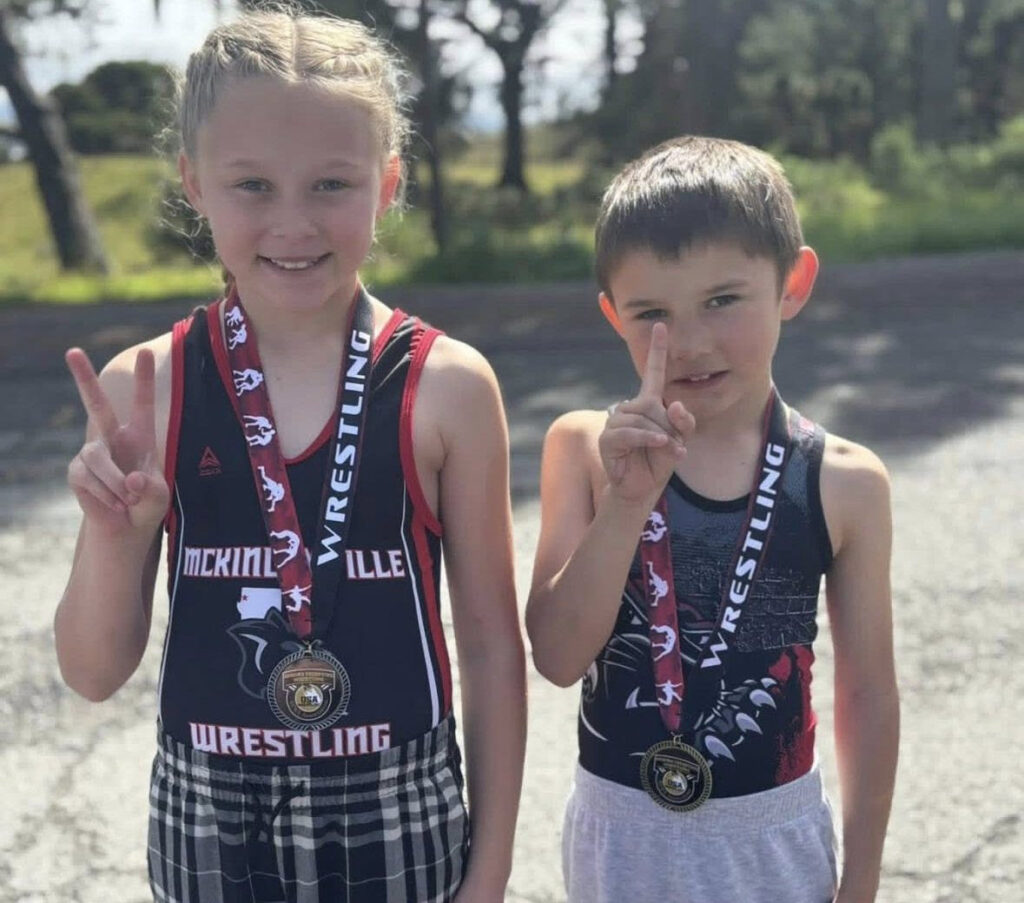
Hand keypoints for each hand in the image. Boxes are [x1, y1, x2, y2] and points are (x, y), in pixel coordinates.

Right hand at [65, 347, 168, 535]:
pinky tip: (116, 506)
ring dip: (114, 482)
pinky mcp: (77, 471)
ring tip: (128, 501)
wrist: (124, 527)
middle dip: (83, 378)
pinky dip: (105, 496)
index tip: (145, 351)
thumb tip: (133, 479)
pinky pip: (88, 478)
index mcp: (140, 435)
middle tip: (72, 350)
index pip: (143, 403)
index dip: (144, 379)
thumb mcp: (159, 498)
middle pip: (96, 404)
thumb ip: (152, 489)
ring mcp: (92, 453)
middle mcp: (113, 437)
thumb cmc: (147, 505)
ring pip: (97, 458)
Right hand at [599, 322, 694, 504]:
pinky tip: (659, 445)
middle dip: (668, 427)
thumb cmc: (659, 461)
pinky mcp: (608, 439)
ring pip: (643, 420)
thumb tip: (675, 404)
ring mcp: (616, 422)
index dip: (657, 350)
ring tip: (666, 450)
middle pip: (654, 406)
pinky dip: (647, 439)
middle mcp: (630, 408)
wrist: (641, 488)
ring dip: (660, 436)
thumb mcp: (680, 440)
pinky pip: (630, 432)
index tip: (660, 325)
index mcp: (647, 404)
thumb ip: (684, 422)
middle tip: (673, 446)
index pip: (653, 373)